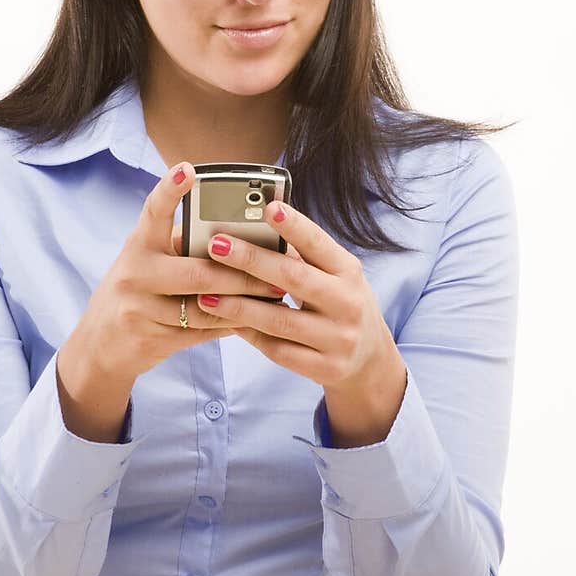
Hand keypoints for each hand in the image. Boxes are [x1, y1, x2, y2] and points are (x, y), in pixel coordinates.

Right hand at [75, 162, 282, 385]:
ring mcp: (140, 308)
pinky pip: (201, 332)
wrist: (100, 346)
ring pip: (204, 306)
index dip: (170, 189)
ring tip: (276, 296)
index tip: (188, 169)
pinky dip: (230, 325)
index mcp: (139, 244)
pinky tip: (252, 319)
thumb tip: (239, 234)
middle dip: (243, 273)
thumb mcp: (147, 260)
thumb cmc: (136, 291)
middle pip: (198, 271)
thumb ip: (181, 245)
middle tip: (278, 268)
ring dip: (245, 302)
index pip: (153, 210)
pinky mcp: (150, 338)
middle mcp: (135, 272)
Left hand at [196, 199, 407, 444]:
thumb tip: (254, 228)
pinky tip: (227, 323)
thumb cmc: (340, 303)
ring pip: (280, 320)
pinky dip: (250, 334)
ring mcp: (338, 339)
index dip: (294, 226)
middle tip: (216, 245)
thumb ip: (302, 257)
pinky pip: (278, 350)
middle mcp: (347, 303)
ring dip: (239, 305)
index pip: (319, 243)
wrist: (369, 360)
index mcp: (348, 271)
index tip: (268, 207)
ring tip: (206, 294)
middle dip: (251, 260)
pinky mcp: (325, 368)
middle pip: (293, 278)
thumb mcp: (334, 276)